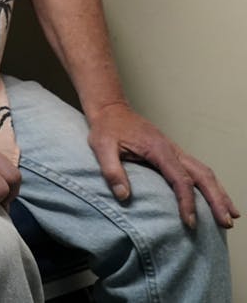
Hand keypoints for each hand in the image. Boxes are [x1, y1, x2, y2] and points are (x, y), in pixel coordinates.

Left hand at [86, 101, 239, 228]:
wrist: (110, 109)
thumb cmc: (106, 129)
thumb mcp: (101, 147)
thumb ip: (111, 171)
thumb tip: (124, 196)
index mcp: (158, 149)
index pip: (180, 179)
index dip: (186, 202)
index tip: (189, 223)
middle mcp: (172, 149)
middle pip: (202, 175)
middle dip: (217, 199)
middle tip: (226, 222)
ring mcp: (175, 151)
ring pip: (205, 171)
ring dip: (219, 192)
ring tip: (231, 214)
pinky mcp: (173, 153)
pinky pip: (197, 169)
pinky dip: (210, 184)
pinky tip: (216, 197)